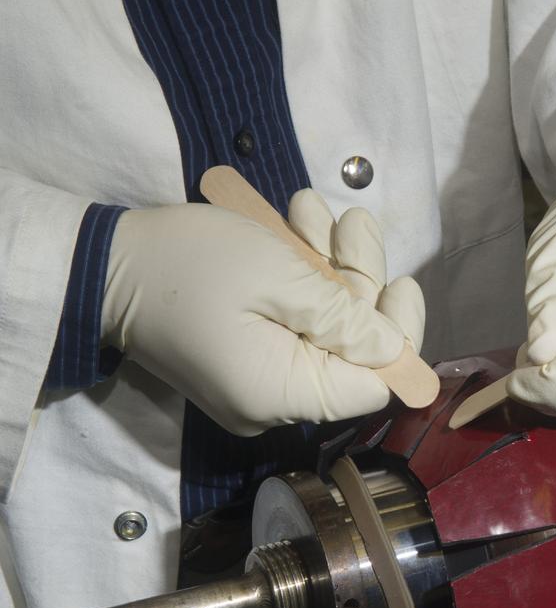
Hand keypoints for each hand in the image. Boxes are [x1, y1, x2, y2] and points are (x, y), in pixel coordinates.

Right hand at [102, 193, 424, 434]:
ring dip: (328, 263)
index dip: (397, 335)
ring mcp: (255, 376)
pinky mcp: (242, 352)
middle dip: (359, 279)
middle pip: (350, 348)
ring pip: (321, 324)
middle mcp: (272, 399)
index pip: (372, 384)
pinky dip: (299, 273)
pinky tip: (297, 221)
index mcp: (283, 394)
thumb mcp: (279, 278)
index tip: (403, 283)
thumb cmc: (189, 265)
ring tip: (313, 208)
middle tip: (354, 220)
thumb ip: (343, 317)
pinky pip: (289, 320)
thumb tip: (393, 349)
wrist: (99, 264)